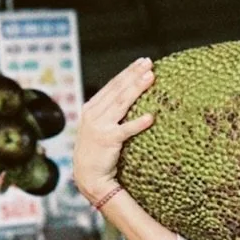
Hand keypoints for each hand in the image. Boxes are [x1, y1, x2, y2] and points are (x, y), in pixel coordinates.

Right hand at [74, 57, 154, 200]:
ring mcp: (99, 126)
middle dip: (134, 74)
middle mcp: (93, 114)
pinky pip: (126, 130)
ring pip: (122, 103)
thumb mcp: (98, 126)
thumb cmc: (98, 152)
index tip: (141, 62)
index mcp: (91, 108)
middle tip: (149, 63)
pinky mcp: (107, 140)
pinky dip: (138, 124)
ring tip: (151, 77)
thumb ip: (109, 112)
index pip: (112, 85)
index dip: (127, 72)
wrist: (88, 176)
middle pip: (118, 89)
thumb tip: (130, 98)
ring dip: (137, 88)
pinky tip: (151, 118)